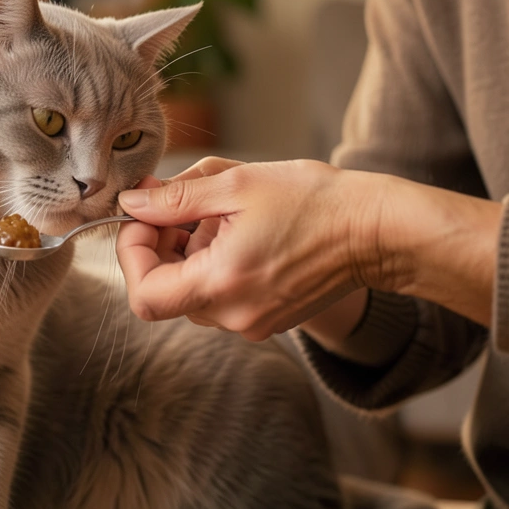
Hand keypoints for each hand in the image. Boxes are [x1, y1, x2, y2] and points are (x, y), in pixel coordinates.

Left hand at [116, 158, 373, 341]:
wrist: (377, 231)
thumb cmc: (314, 201)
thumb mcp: (236, 185)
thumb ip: (175, 197)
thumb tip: (132, 203)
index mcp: (222, 285)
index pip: (144, 295)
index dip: (132, 253)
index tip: (145, 216)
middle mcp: (234, 316)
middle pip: (165, 293)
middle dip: (162, 245)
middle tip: (181, 204)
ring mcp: (252, 323)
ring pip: (191, 293)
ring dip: (190, 253)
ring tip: (222, 215)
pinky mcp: (267, 319)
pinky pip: (220, 296)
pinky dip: (215, 265)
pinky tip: (241, 232)